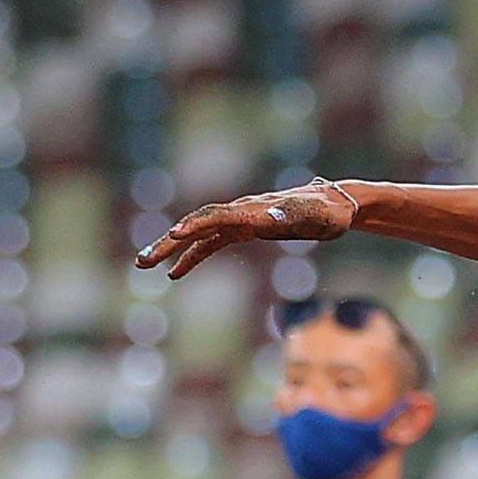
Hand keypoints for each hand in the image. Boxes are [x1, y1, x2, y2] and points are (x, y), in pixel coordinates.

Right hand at [137, 179, 358, 278]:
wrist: (335, 206)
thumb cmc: (326, 211)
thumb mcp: (312, 215)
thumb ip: (290, 213)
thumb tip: (269, 215)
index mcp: (252, 208)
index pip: (216, 216)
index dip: (196, 225)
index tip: (175, 236)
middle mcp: (240, 211)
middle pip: (196, 225)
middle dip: (168, 243)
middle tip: (143, 260)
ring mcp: (239, 220)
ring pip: (197, 235)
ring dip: (171, 250)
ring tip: (146, 265)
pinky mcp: (243, 230)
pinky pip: (210, 245)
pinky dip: (193, 257)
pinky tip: (175, 273)